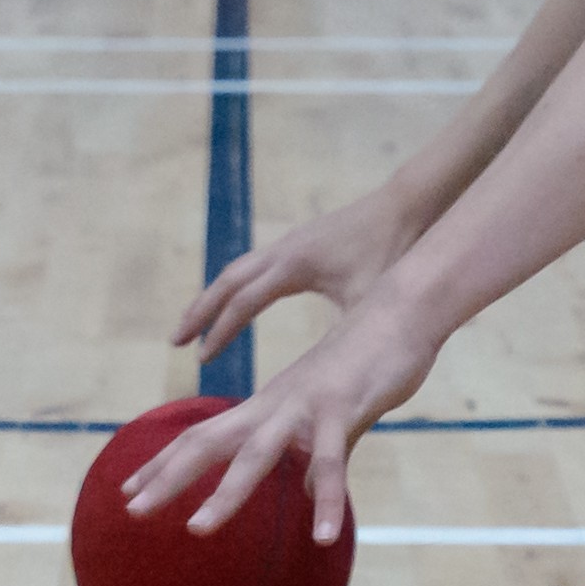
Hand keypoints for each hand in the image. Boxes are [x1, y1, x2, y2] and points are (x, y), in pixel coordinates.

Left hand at [123, 301, 441, 543]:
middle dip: (168, 478)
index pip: (202, 436)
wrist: (402, 310)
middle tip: (130, 510)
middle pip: (208, 443)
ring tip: (196, 530)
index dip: (165, 463)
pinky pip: (331, 463)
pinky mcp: (343, 410)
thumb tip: (307, 494)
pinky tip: (324, 538)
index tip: (128, 489)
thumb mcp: (334, 418)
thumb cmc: (367, 361)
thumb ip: (316, 459)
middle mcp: (274, 405)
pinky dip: (328, 502)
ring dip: (225, 494)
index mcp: (267, 405)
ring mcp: (305, 407)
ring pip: (256, 455)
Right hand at [176, 182, 423, 357]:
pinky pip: (255, 266)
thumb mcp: (367, 300)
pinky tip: (238, 304)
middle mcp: (282, 251)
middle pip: (226, 281)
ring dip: (214, 297)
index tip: (202, 361)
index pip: (243, 302)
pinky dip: (236, 287)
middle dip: (199, 312)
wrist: (407, 206)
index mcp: (292, 265)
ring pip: (237, 270)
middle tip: (176, 342)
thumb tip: (328, 379)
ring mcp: (289, 244)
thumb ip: (342, 335)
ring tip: (195, 325)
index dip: (220, 333)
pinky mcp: (300, 244)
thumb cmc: (391, 252)